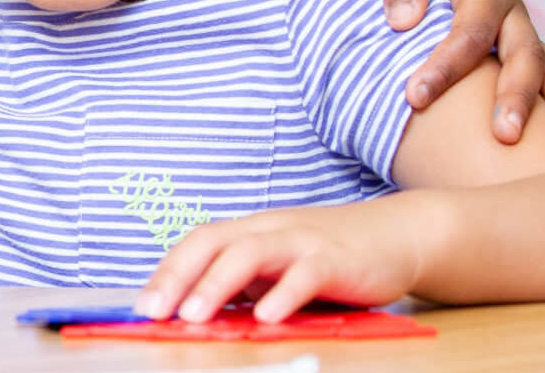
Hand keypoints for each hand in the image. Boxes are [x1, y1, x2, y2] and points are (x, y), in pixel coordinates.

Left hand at [133, 203, 421, 323]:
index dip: (168, 271)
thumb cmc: (332, 254)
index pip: (198, 242)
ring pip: (250, 253)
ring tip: (194, 315)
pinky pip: (305, 274)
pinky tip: (266, 316)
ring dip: (217, 284)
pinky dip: (283, 294)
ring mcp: (302, 241)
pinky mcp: (337, 259)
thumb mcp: (281, 265)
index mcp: (251, 230)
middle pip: (213, 242)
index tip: (144, 305)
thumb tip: (200, 312)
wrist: (400, 233)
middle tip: (154, 311)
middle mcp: (270, 229)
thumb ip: (246, 283)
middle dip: (178, 276)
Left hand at [372, 0, 544, 142]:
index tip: (415, 97)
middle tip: (504, 136)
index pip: (469, 32)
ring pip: (544, 65)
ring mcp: (515, 25)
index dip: (445, 66)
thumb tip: (402, 22)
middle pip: (522, 55)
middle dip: (516, 96)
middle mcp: (509, 7)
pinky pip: (540, 70)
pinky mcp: (511, 39)